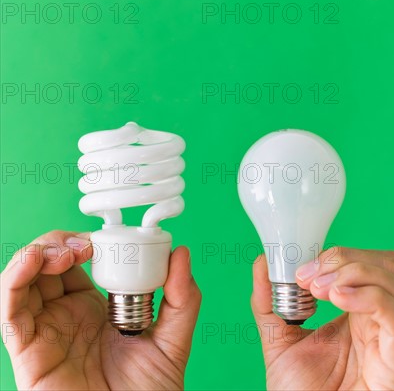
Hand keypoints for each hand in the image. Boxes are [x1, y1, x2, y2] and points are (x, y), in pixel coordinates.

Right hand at [1, 231, 200, 390]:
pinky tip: (34, 262)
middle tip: (85, 243)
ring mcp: (45, 331)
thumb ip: (181, 298)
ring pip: (24, 280)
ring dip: (38, 253)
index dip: (85, 241)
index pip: (78, 261)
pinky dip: (15, 279)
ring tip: (64, 251)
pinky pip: (10, 312)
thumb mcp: (173, 340)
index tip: (105, 236)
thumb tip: (182, 253)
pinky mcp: (28, 351)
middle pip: (48, 264)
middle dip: (60, 241)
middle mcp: (65, 315)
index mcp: (94, 307)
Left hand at [252, 248, 393, 390]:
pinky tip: (338, 298)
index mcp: (357, 313)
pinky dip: (368, 296)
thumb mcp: (279, 338)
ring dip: (354, 271)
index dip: (338, 255)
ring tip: (318, 289)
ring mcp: (391, 336)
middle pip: (386, 266)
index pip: (367, 264)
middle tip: (308, 275)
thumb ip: (269, 301)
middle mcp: (379, 321)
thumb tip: (263, 262)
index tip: (302, 267)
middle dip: (346, 258)